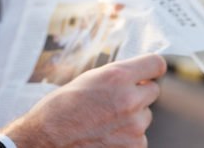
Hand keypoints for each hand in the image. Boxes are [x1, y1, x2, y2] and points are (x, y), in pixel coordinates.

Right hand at [0, 53, 165, 147]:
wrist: (47, 139)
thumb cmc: (61, 109)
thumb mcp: (88, 80)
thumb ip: (116, 77)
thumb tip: (136, 76)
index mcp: (117, 77)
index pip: (155, 64)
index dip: (152, 68)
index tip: (151, 71)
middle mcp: (129, 99)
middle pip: (153, 91)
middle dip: (138, 94)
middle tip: (116, 100)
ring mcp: (134, 126)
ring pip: (145, 116)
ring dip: (132, 117)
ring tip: (105, 120)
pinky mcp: (134, 146)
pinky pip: (140, 137)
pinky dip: (127, 137)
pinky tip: (106, 135)